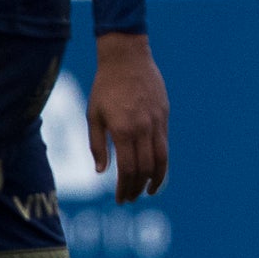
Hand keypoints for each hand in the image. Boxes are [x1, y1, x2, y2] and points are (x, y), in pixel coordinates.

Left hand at [89, 33, 171, 201]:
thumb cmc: (105, 87)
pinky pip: (165, 144)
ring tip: (148, 191)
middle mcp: (143, 129)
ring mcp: (157, 122)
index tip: (120, 199)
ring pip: (161, 159)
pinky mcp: (164, 116)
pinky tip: (154, 169)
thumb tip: (101, 171)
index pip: (127, 169)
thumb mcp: (93, 115)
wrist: (128, 59)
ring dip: (156, 179)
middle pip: (145, 168)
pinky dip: (161, 161)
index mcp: (123, 130)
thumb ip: (97, 145)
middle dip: (138, 187)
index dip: (125, 187)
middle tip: (130, 198)